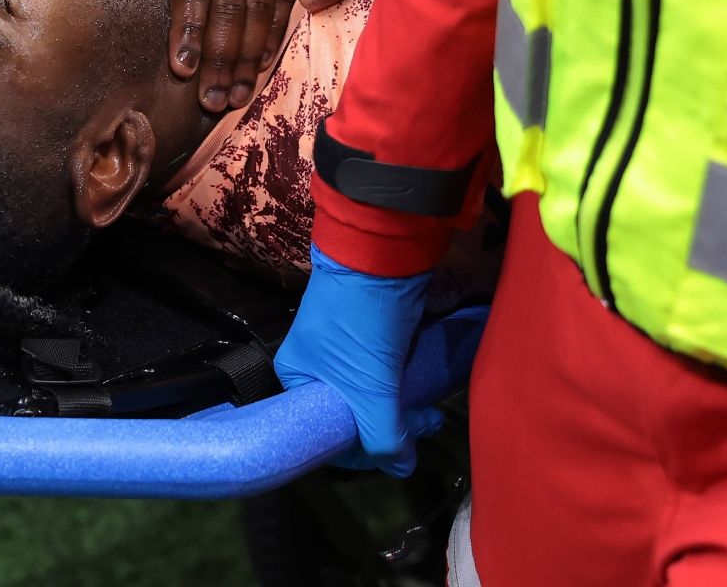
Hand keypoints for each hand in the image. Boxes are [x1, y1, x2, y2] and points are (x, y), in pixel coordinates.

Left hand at [154, 0, 304, 112]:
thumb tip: (151, 8)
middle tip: (213, 102)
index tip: (182, 71)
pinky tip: (264, 60)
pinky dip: (273, 30)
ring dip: (245, 56)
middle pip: (224, 8)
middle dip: (218, 60)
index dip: (185, 33)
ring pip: (254, 7)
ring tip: (236, 94)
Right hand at [274, 245, 439, 476]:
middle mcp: (316, 370)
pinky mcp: (371, 342)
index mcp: (296, 379)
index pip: (323, 433)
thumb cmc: (360, 326)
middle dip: (390, 430)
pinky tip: (426, 400)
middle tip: (422, 428)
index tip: (392, 452)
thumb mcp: (367, 388)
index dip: (358, 450)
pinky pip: (385, 381)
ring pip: (373, 400)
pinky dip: (405, 393)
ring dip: (403, 414)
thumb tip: (402, 468)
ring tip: (431, 415)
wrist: (382, 258)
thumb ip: (383, 436)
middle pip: (352, 418)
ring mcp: (345, 355)